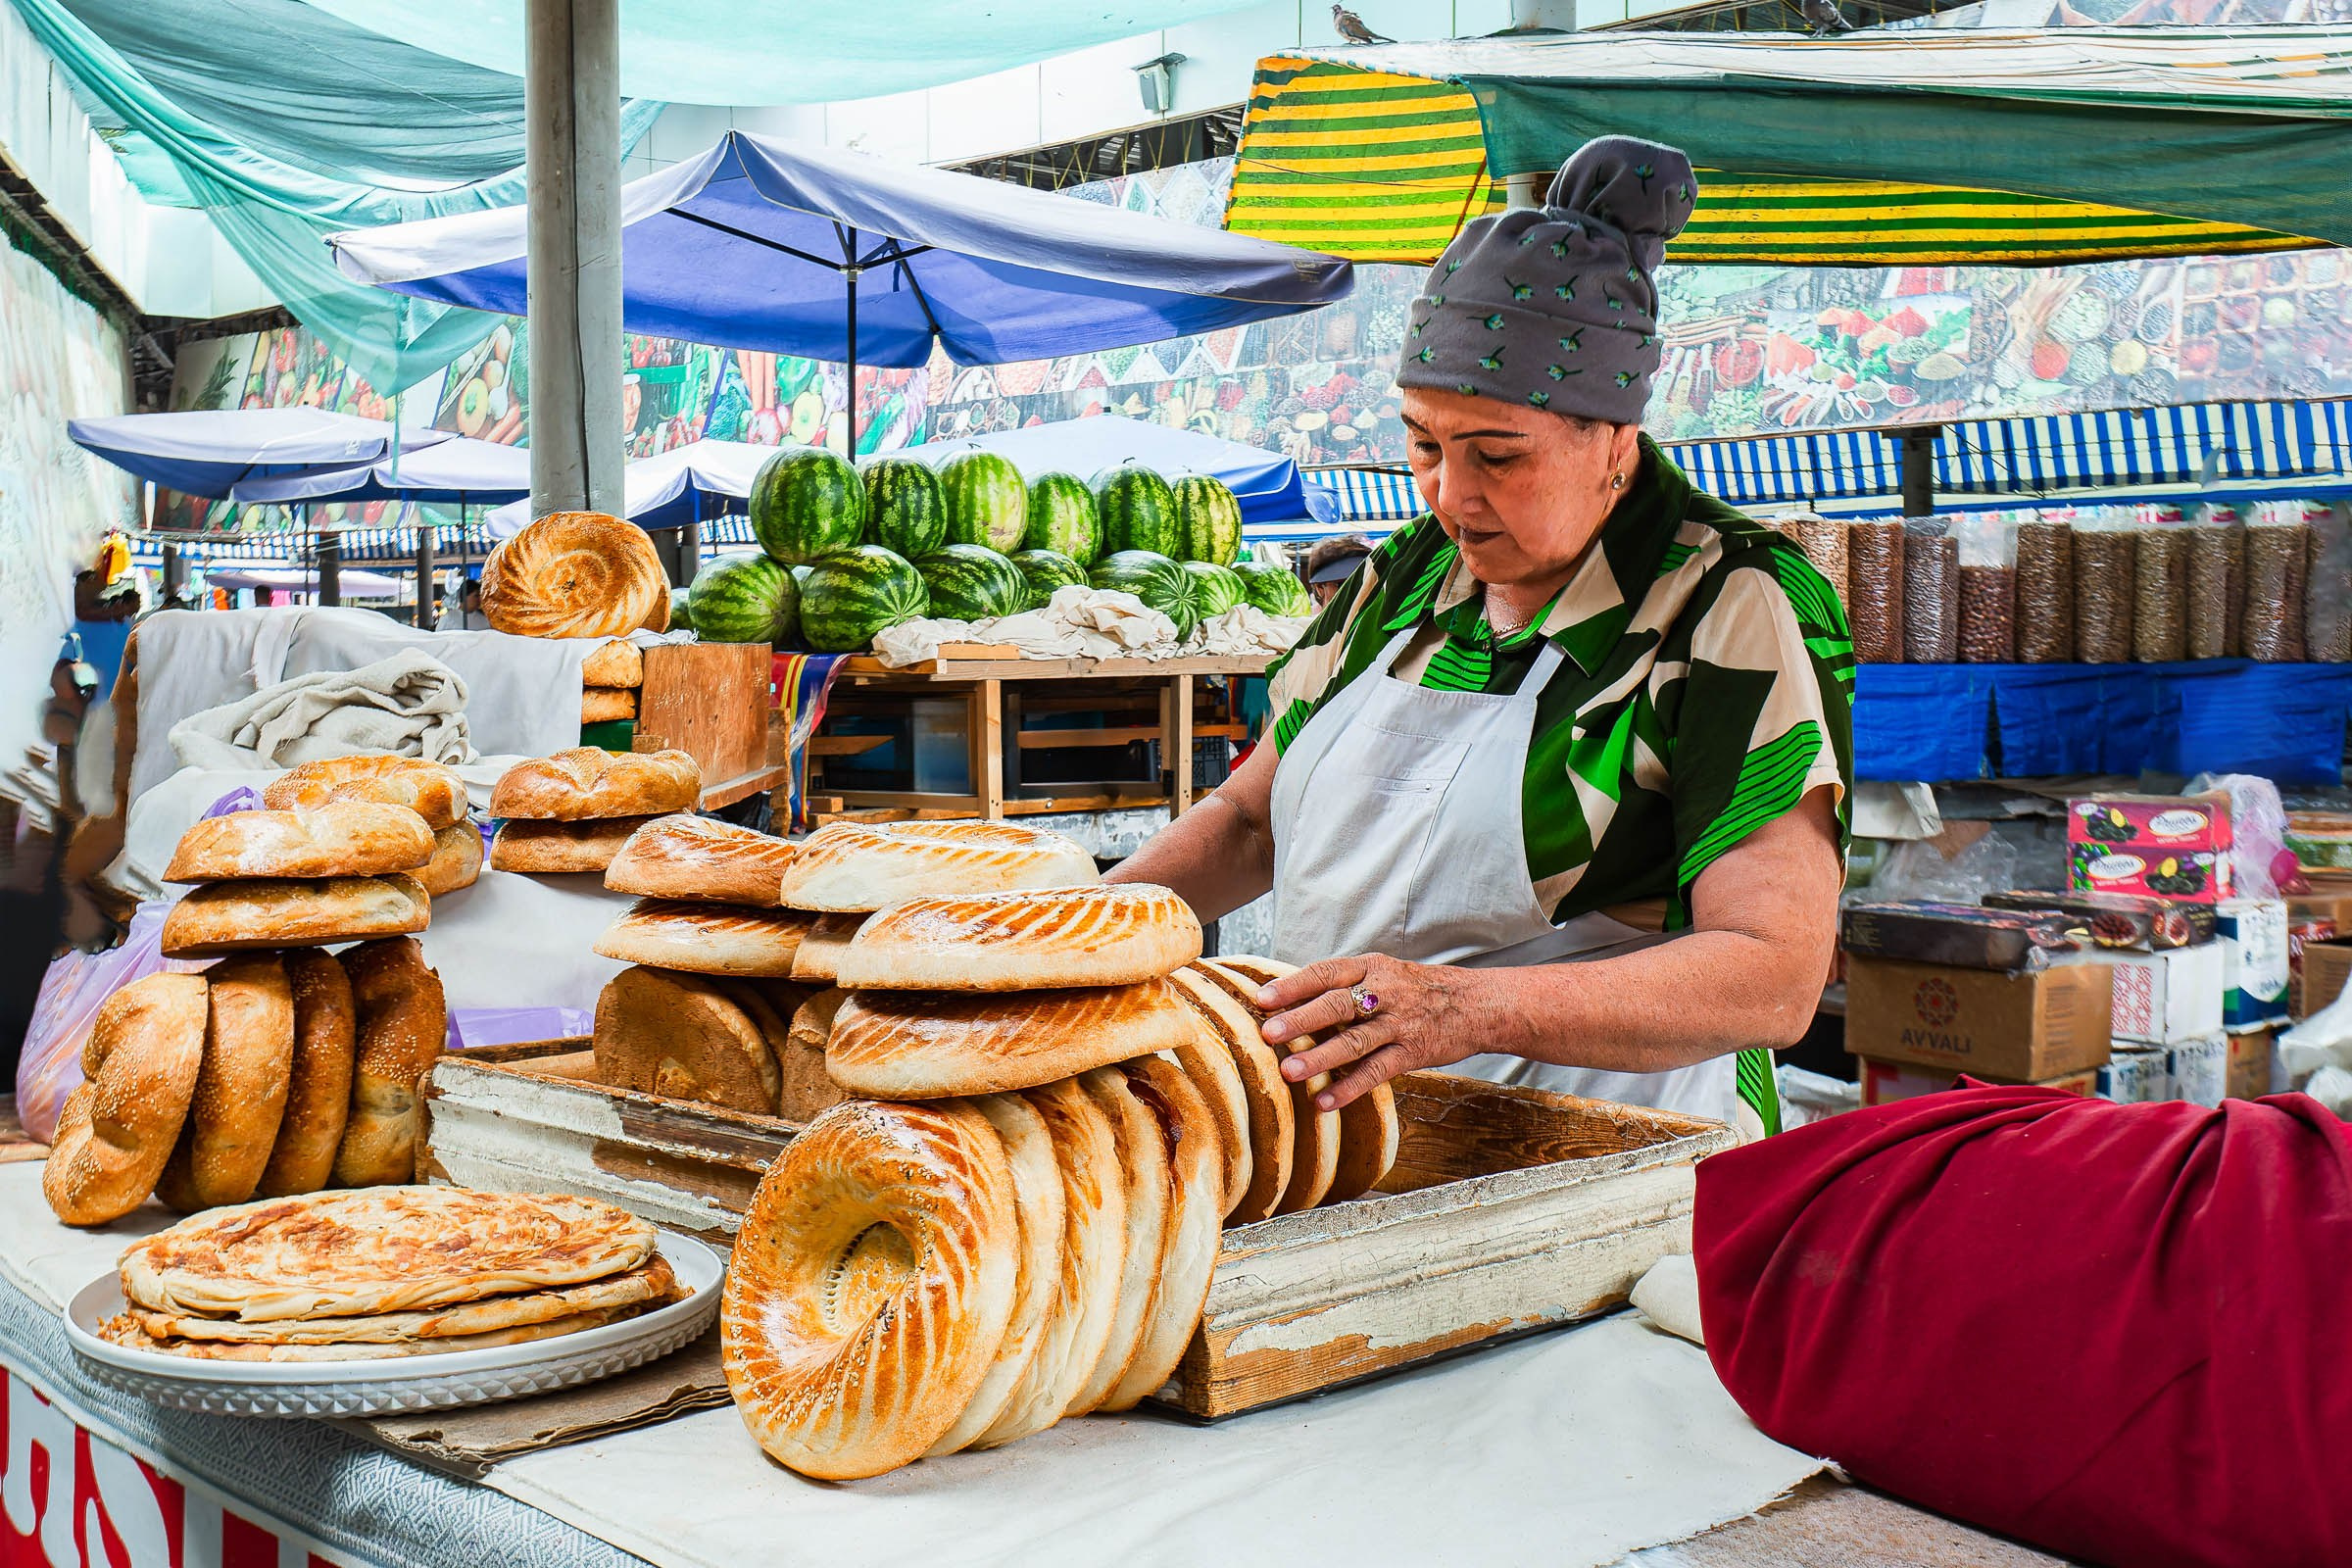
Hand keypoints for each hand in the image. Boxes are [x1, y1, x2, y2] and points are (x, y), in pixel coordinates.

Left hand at [1257, 953, 1491, 1111]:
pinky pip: (1376, 1072)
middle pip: (1337, 1005)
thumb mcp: (1385, 973)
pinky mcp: (1412, 1053)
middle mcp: (1385, 992)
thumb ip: (1346, 985)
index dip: (1293, 985)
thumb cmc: (1419, 989)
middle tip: (1267, 1033)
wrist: (1478, 1003)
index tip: (1262, 998)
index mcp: (1372, 967)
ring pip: (1355, 1041)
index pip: (1326, 972)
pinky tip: (1324, 1102)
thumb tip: (1291, 1001)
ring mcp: (1400, 1024)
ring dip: (1320, 1058)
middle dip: (1300, 1020)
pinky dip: (1349, 1088)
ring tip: (1289, 1072)